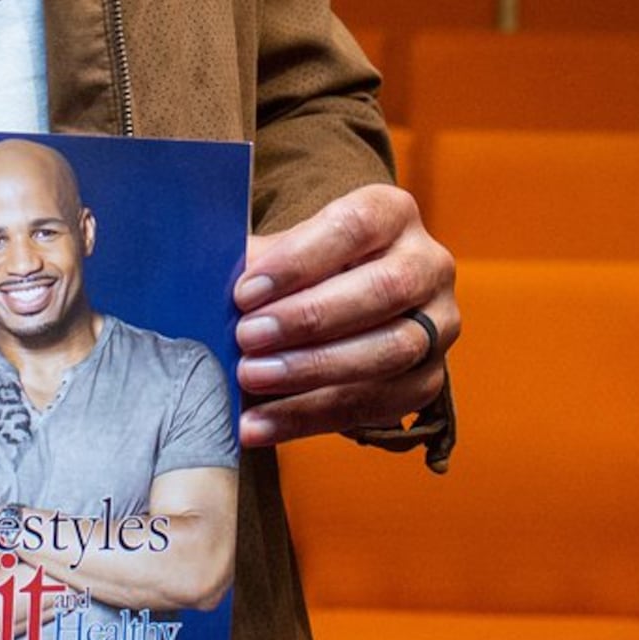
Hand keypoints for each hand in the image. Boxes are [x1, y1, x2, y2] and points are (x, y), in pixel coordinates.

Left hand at [231, 182, 457, 446]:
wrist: (346, 308)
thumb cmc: (305, 271)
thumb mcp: (283, 252)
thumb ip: (253, 261)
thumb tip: (199, 276)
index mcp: (392, 214)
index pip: (355, 227)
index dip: (300, 261)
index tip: (244, 292)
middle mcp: (428, 264)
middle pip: (382, 290)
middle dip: (310, 319)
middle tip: (247, 339)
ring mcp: (438, 325)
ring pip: (389, 351)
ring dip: (314, 371)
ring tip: (252, 381)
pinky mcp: (428, 379)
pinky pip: (377, 405)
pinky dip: (311, 418)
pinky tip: (260, 425)